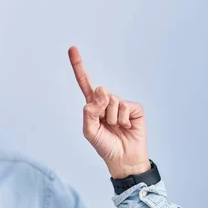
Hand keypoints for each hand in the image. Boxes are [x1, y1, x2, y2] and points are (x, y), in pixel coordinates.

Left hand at [68, 46, 149, 178]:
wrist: (124, 159)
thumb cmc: (105, 145)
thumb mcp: (89, 131)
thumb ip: (89, 112)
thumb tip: (102, 93)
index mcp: (93, 105)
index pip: (84, 83)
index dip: (79, 66)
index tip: (72, 49)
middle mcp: (107, 101)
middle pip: (100, 91)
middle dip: (101, 109)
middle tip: (106, 124)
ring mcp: (121, 104)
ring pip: (112, 102)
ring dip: (112, 119)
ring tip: (117, 128)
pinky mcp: (135, 108)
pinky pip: (125, 107)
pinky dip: (124, 120)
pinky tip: (127, 127)